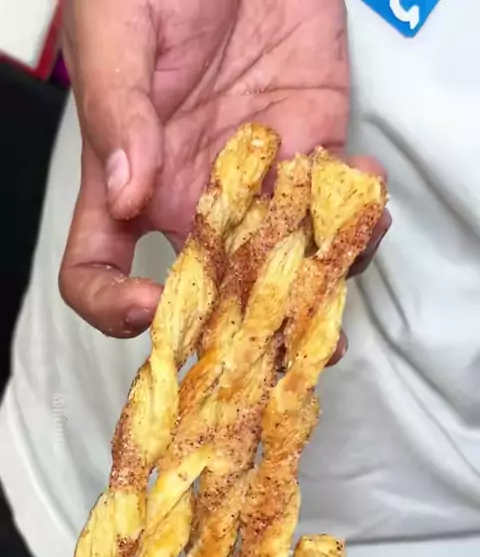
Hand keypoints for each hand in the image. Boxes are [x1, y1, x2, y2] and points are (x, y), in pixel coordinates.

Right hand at [60, 0, 389, 349]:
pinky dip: (359, 216)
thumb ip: (117, 112)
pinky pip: (336, 208)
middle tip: (282, 346)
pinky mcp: (311, 150)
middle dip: (245, 328)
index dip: (114, 306)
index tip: (150, 309)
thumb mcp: (117, 31)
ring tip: (345, 258)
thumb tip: (128, 194)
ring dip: (319, 280)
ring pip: (282, 262)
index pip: (98, 271)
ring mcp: (255, 182)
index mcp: (130, 184)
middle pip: (208, 290)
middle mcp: (191, 198)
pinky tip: (367, 193)